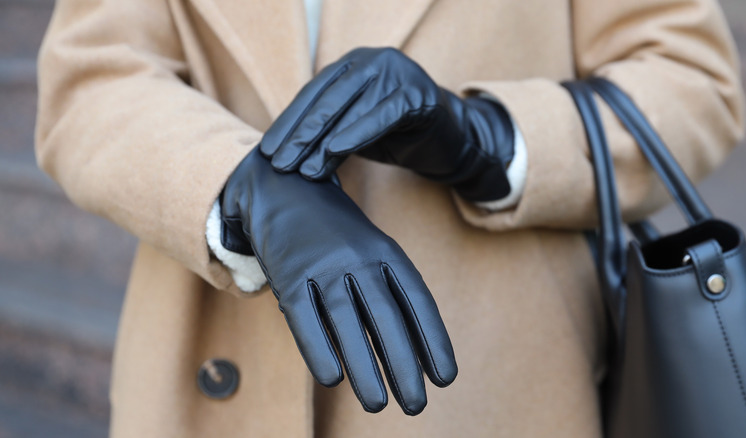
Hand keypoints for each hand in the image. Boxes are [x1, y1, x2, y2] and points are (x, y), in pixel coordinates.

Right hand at [219, 147, 457, 414]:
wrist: (286, 188)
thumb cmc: (337, 236)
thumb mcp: (371, 252)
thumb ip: (389, 294)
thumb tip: (413, 355)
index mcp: (386, 253)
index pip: (417, 300)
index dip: (433, 340)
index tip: (445, 378)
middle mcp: (358, 259)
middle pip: (386, 316)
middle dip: (403, 364)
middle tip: (416, 405)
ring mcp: (323, 266)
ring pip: (347, 322)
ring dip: (364, 367)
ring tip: (378, 405)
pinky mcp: (289, 275)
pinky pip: (304, 317)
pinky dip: (318, 348)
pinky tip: (332, 379)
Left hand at [260, 47, 514, 202]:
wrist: (451, 141)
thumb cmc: (397, 135)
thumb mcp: (354, 130)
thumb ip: (325, 130)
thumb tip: (282, 152)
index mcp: (353, 65)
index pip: (313, 94)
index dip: (288, 122)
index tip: (267, 151)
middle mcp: (373, 61)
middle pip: (327, 100)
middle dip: (300, 134)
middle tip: (279, 163)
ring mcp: (398, 73)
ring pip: (351, 108)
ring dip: (323, 142)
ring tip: (304, 170)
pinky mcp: (418, 94)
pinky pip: (381, 115)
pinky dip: (356, 133)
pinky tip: (334, 152)